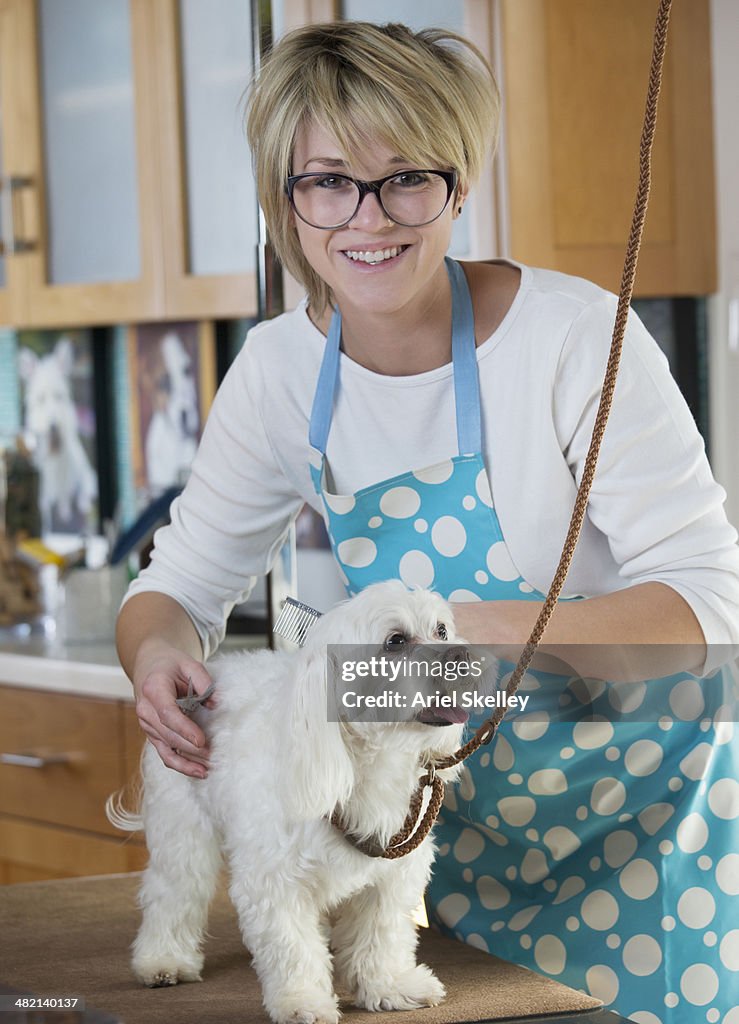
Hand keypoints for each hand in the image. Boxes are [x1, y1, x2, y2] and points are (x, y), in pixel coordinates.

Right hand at [133, 642, 213, 778]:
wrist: (148, 665)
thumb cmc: (170, 664)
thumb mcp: (189, 663)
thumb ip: (203, 681)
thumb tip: (216, 702)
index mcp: (153, 689)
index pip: (168, 715)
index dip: (185, 730)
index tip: (202, 741)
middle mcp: (146, 710)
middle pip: (168, 735)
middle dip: (191, 749)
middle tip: (214, 757)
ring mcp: (147, 724)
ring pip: (166, 749)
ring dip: (187, 762)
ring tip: (207, 770)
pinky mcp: (152, 733)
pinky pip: (164, 753)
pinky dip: (180, 764)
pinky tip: (197, 771)